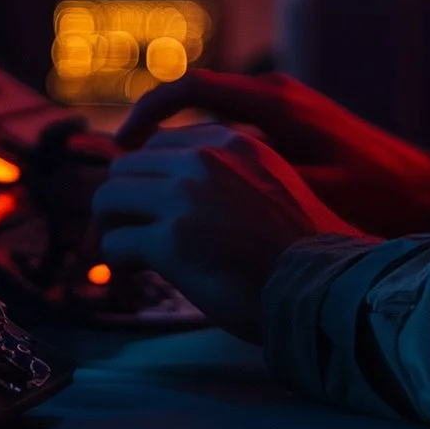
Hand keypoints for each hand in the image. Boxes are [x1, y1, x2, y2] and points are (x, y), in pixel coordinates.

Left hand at [94, 125, 366, 339]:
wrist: (321, 286)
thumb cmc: (299, 249)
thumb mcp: (267, 186)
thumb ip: (225, 177)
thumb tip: (171, 195)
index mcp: (230, 143)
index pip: (158, 145)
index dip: (145, 179)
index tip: (146, 208)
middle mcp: (204, 159)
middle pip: (125, 167)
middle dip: (121, 204)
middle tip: (130, 238)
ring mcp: (185, 196)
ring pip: (108, 197)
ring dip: (111, 229)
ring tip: (128, 258)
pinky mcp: (171, 238)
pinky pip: (116, 243)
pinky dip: (117, 263)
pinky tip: (134, 276)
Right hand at [115, 70, 429, 236]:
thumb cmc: (381, 195)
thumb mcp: (317, 192)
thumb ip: (259, 184)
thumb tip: (190, 195)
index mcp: (276, 105)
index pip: (191, 89)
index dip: (147, 116)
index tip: (119, 149)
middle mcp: (276, 97)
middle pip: (193, 100)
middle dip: (151, 134)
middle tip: (119, 176)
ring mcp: (284, 110)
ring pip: (211, 116)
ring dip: (177, 145)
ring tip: (145, 188)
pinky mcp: (292, 129)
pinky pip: (231, 129)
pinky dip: (204, 152)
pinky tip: (192, 192)